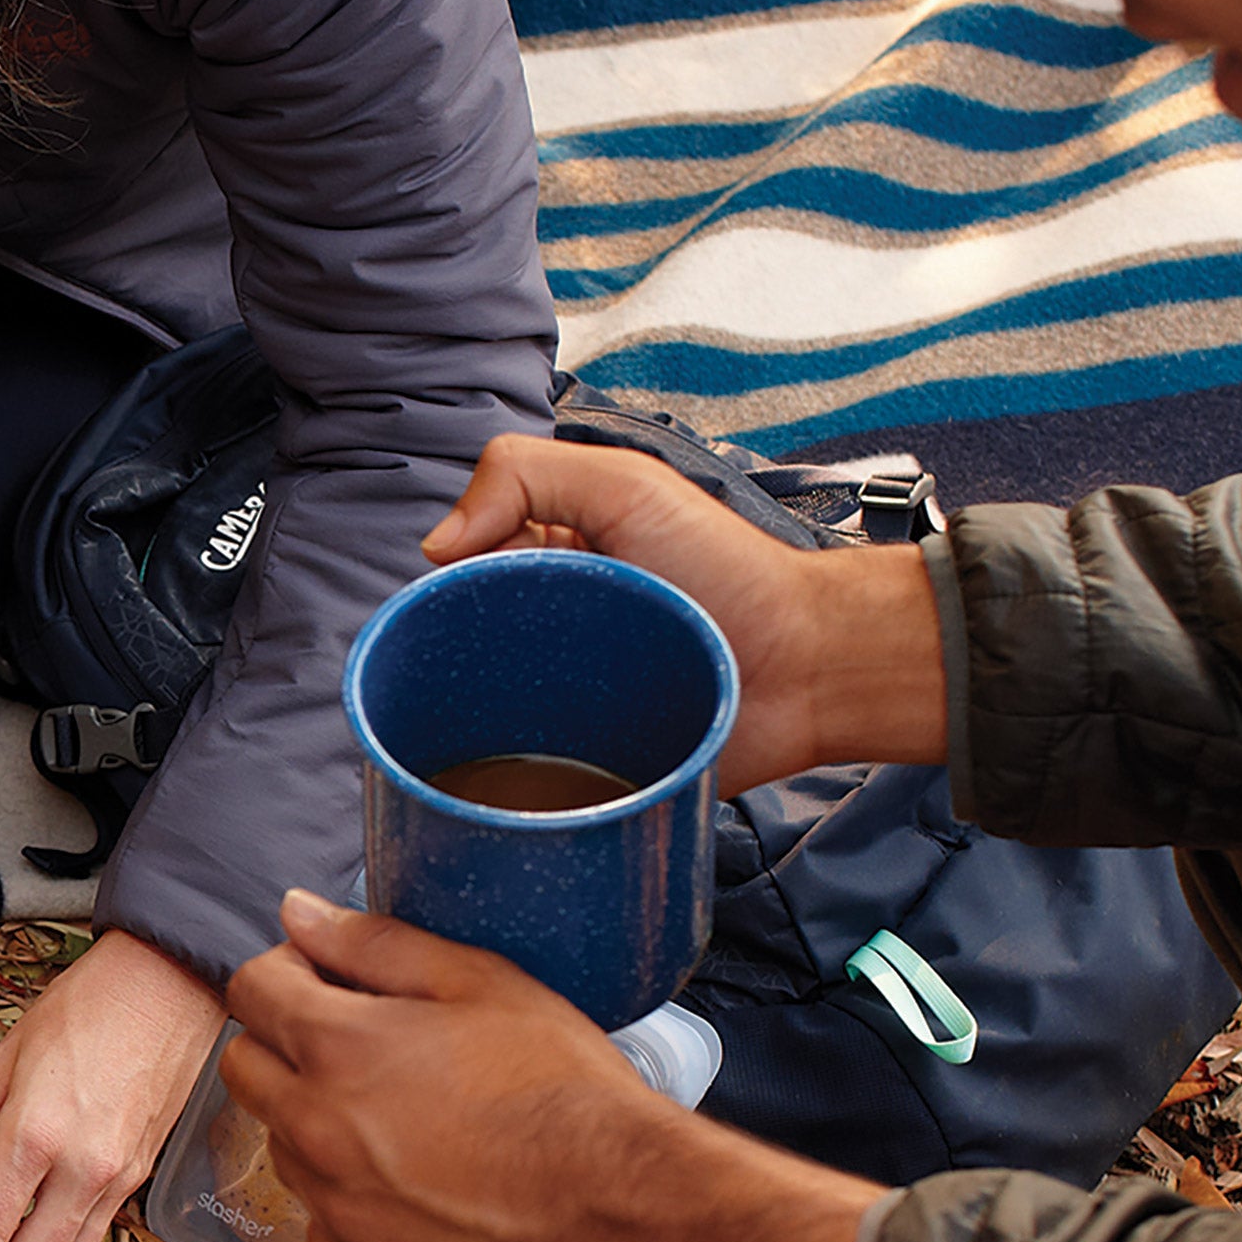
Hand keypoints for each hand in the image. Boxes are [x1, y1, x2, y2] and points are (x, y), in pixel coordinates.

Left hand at [222, 889, 874, 1241]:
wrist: (623, 1208)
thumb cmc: (563, 1087)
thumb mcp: (479, 982)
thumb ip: (374, 944)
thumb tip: (297, 913)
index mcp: (337, 1050)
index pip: (251, 991)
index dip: (290, 973)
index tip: (332, 981)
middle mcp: (316, 1133)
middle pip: (246, 1069)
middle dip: (287, 1045)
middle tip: (365, 1046)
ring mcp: (335, 1210)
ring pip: (285, 1146)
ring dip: (320, 1122)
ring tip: (408, 1118)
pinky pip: (326, 1220)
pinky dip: (355, 1198)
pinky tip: (420, 1184)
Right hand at [425, 435, 948, 789]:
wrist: (805, 668)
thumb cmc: (733, 572)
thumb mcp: (626, 485)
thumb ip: (525, 473)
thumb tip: (436, 545)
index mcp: (551, 559)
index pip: (460, 568)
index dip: (452, 579)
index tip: (473, 589)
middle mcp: (550, 627)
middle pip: (461, 639)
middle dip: (462, 648)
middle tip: (502, 649)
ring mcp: (561, 695)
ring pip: (479, 709)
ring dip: (482, 711)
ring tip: (514, 703)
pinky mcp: (579, 759)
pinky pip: (520, 769)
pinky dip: (511, 765)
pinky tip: (521, 754)